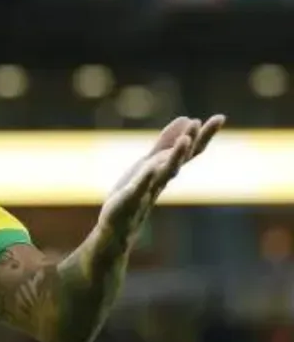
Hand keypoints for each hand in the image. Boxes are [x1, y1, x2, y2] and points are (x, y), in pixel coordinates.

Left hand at [96, 114, 225, 251]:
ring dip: (176, 156)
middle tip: (201, 122)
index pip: (191, 150)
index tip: (221, 117)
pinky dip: (146, 178)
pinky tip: (150, 168)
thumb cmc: (138, 191)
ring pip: (165, 171)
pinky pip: (140, 187)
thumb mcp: (151, 161)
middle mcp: (162, 178)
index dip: (205, 134)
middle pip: (182, 159)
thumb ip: (167, 142)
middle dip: (192, 141)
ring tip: (185, 140)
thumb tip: (188, 118)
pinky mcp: (131, 198)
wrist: (121, 224)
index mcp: (167, 168)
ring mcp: (148, 188)